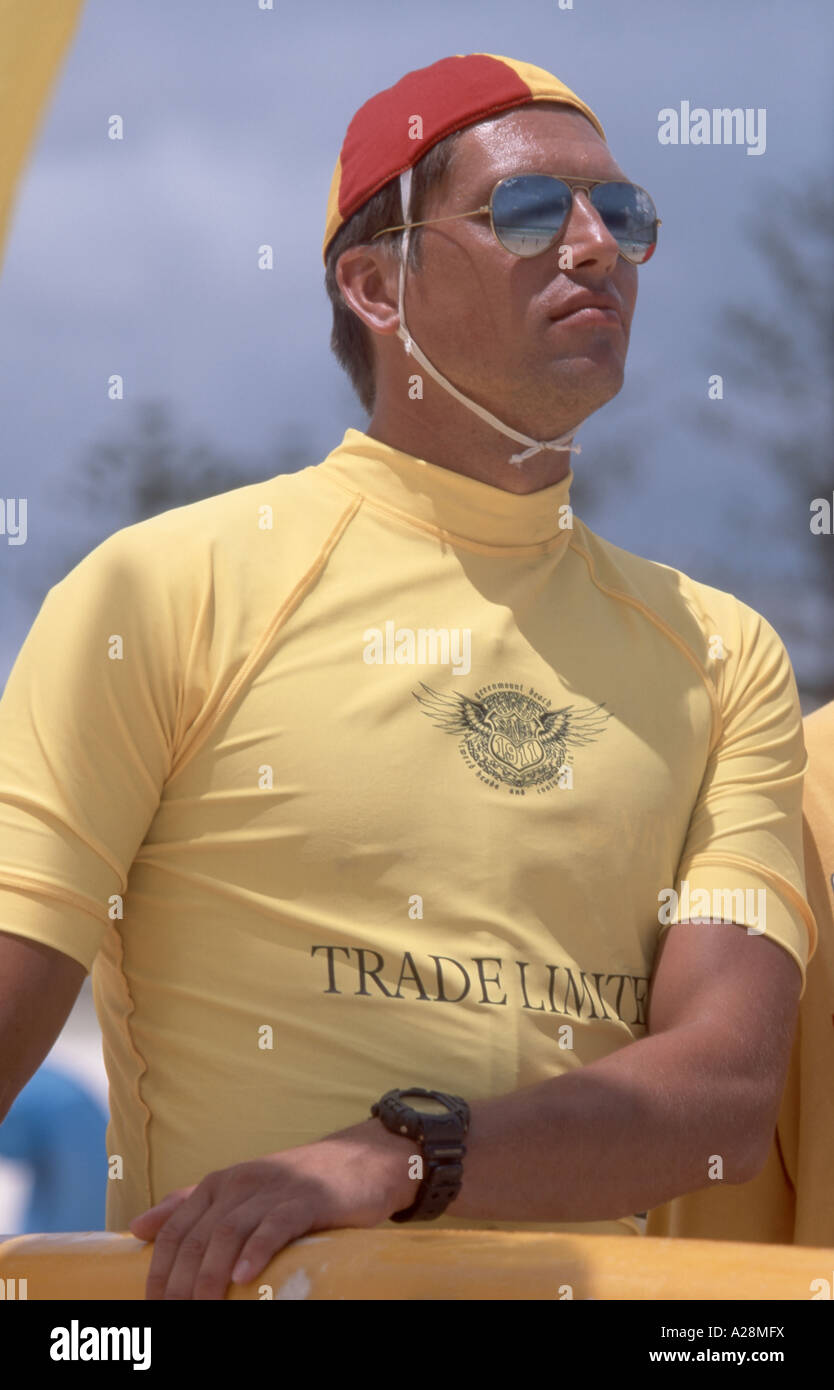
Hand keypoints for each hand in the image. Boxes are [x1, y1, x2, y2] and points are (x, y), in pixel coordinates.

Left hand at [128, 1119, 414, 1299]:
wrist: (358, 1161)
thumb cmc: (295, 1186)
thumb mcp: (239, 1192)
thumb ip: (189, 1206)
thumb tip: (137, 1227)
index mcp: (218, 1184)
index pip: (176, 1229)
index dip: (159, 1269)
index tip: (152, 1305)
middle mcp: (239, 1183)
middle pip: (198, 1236)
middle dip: (179, 1282)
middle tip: (173, 1315)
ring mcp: (272, 1190)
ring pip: (228, 1232)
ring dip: (209, 1275)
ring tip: (201, 1307)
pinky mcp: (305, 1200)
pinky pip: (274, 1226)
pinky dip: (256, 1252)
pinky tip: (244, 1278)